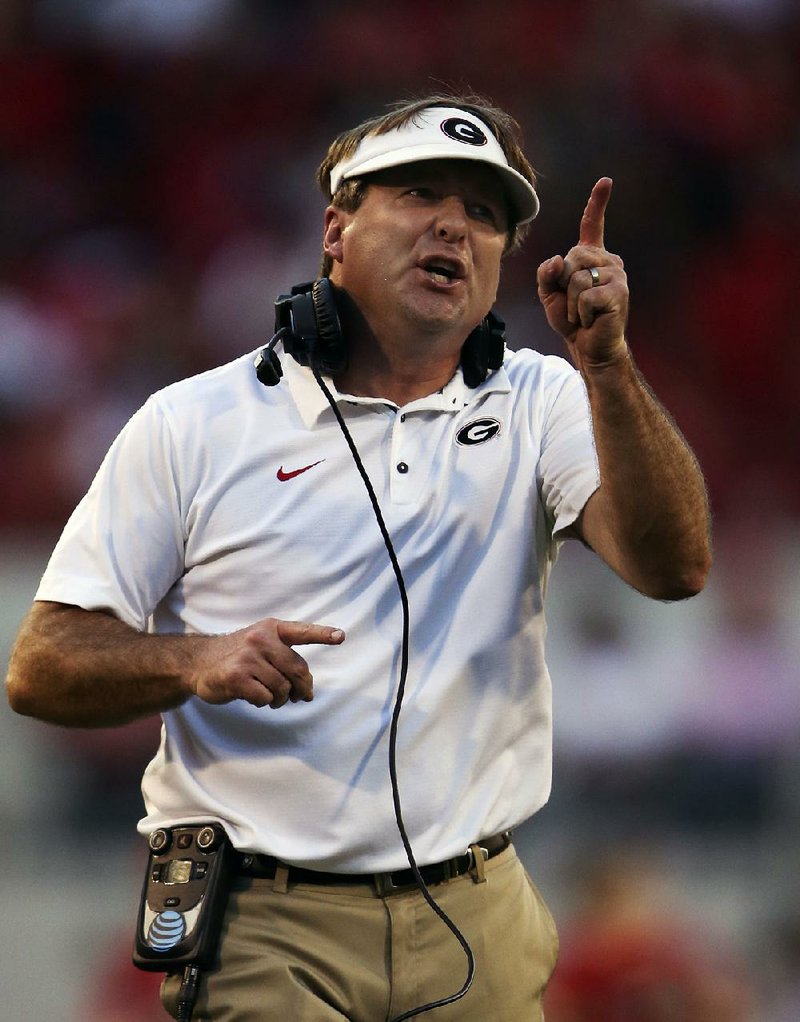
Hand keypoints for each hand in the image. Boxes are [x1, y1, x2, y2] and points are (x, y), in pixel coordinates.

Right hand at [188, 617, 344, 708]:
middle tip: (300, 697)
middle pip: (298, 670)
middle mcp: (260, 639)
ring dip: (281, 699)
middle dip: (303, 688)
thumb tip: (307, 689)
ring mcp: (247, 657)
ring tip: (271, 697)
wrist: (198, 662)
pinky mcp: (236, 676)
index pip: (301, 631)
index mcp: (271, 629)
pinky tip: (255, 697)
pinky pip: (265, 697)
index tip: (341, 636)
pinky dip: (264, 702)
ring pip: (282, 687)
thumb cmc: (237, 655)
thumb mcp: (260, 643)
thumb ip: (284, 657)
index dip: (323, 634)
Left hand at [536, 177, 628, 368]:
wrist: (588, 347)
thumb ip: (546, 273)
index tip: (605, 181)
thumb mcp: (550, 294)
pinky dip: (580, 313)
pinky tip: (591, 320)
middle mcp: (609, 261)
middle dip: (563, 284)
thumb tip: (558, 259)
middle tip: (575, 305)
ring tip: (583, 314)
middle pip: (571, 257)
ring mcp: (617, 275)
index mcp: (592, 258)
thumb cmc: (572, 320)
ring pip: (576, 279)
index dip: (597, 203)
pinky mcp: (619, 292)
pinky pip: (584, 296)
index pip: (592, 226)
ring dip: (571, 303)